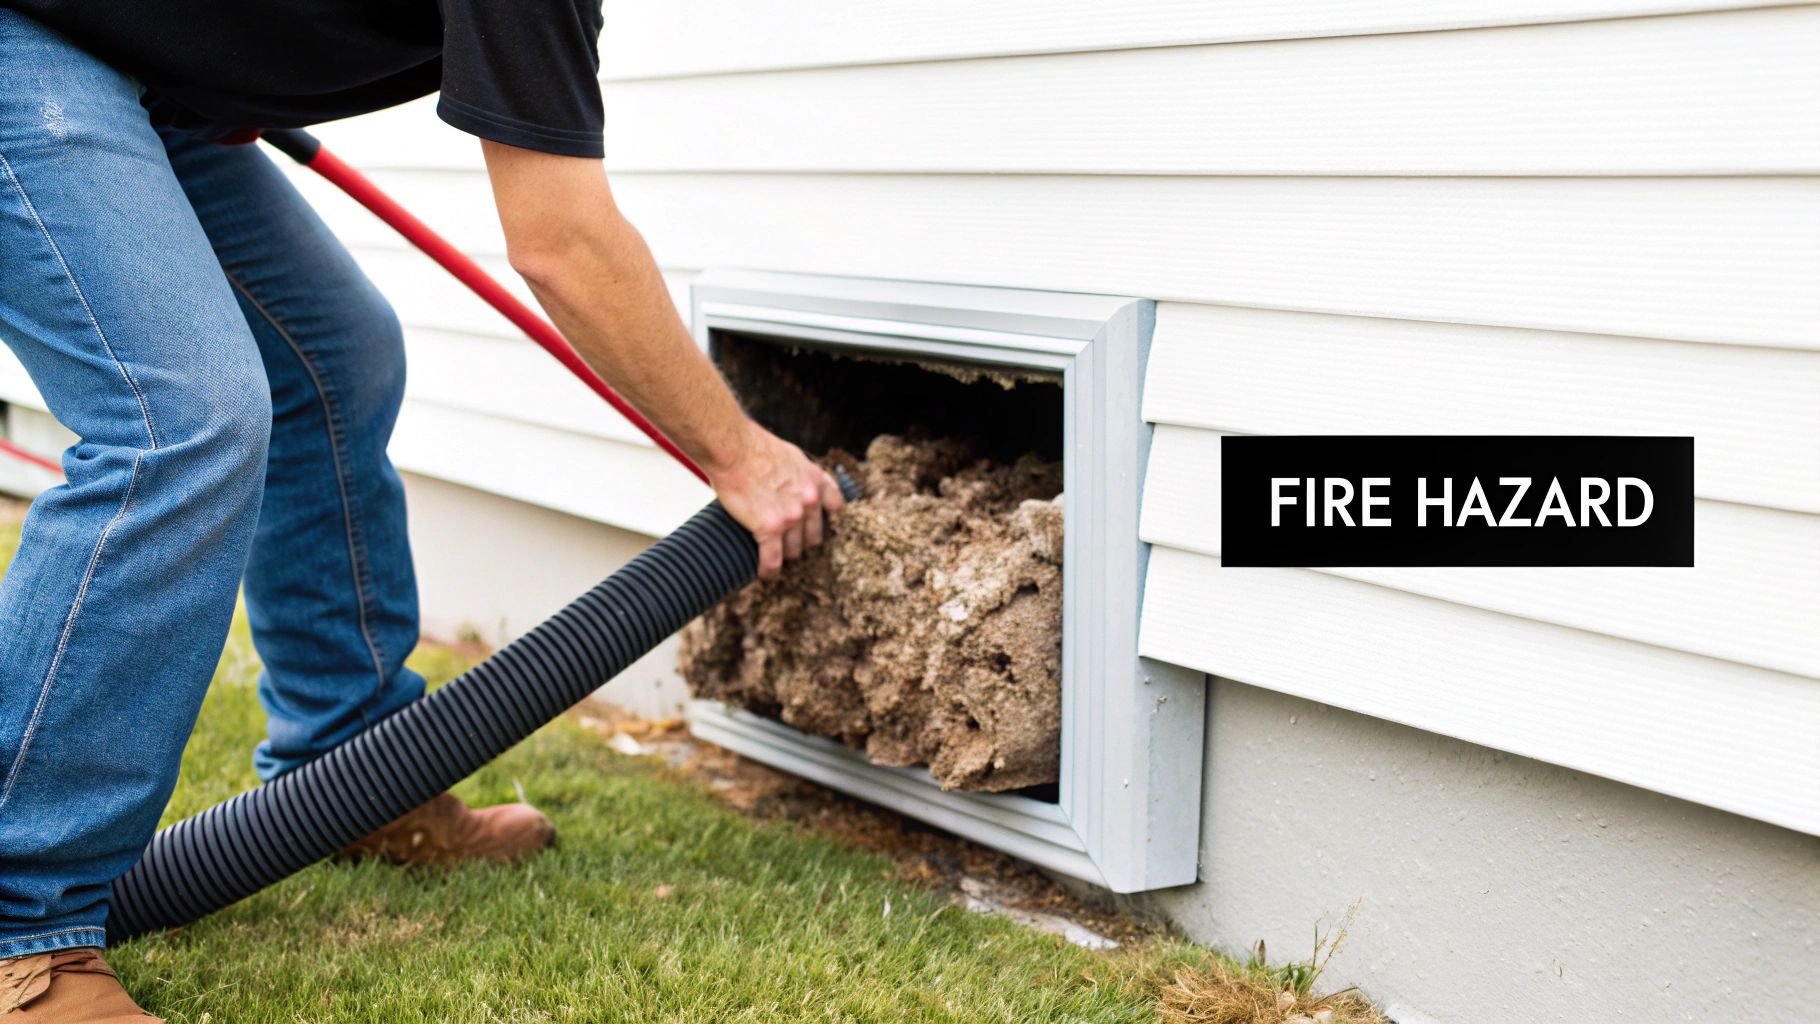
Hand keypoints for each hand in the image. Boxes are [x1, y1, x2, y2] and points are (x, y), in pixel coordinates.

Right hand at [708, 423, 846, 577]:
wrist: (733, 449)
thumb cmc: (755, 447)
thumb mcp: (792, 455)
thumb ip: (802, 473)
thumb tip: (798, 482)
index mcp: (816, 481)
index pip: (835, 509)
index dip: (825, 520)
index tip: (814, 526)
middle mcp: (809, 501)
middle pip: (813, 536)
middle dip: (802, 542)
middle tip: (789, 546)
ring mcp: (791, 517)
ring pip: (794, 551)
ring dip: (784, 557)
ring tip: (775, 560)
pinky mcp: (769, 528)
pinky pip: (772, 560)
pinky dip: (768, 570)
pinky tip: (765, 574)